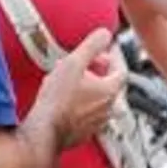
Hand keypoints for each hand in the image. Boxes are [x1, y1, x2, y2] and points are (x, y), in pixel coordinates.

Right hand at [39, 29, 127, 150]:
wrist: (45, 130)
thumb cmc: (58, 100)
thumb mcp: (73, 63)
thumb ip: (91, 46)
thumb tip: (104, 34)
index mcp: (110, 91)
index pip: (121, 70)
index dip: (113, 57)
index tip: (103, 51)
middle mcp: (108, 109)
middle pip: (110, 85)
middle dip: (99, 72)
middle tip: (85, 65)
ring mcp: (98, 123)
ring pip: (100, 100)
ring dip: (90, 88)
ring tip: (73, 81)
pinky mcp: (85, 133)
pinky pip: (89, 114)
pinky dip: (82, 104)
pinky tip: (67, 100)